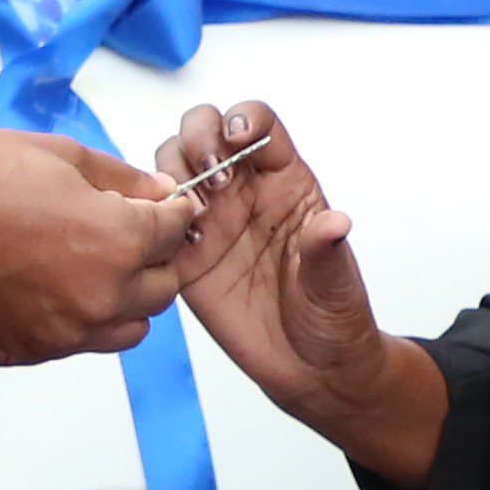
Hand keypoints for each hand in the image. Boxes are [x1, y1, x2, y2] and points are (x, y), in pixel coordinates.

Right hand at [0, 125, 193, 362]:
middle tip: (134, 230)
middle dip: (155, 254)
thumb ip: (120, 180)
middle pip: (163, 286)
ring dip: (129, 296)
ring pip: (132, 326)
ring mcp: (67, 329)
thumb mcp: (59, 156)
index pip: (175, 231)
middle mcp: (102, 295)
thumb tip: (156, 193)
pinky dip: (89, 319)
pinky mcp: (32, 346)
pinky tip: (67, 285)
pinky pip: (86, 342)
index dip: (172, 211)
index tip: (163, 205)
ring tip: (101, 263)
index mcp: (118, 241)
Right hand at [158, 102, 445, 482]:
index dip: (245, 119)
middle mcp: (244, 193)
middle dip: (198, 139)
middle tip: (211, 180)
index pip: (260, 126)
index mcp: (286, 184)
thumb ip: (327, 251)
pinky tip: (174, 243)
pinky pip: (154, 222)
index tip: (240, 139)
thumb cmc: (333, 318)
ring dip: (172, 173)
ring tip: (194, 213)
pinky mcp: (185, 258)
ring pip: (173, 167)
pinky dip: (152, 220)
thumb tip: (334, 222)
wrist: (311, 370)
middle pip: (205, 132)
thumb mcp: (337, 285)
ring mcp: (211, 222)